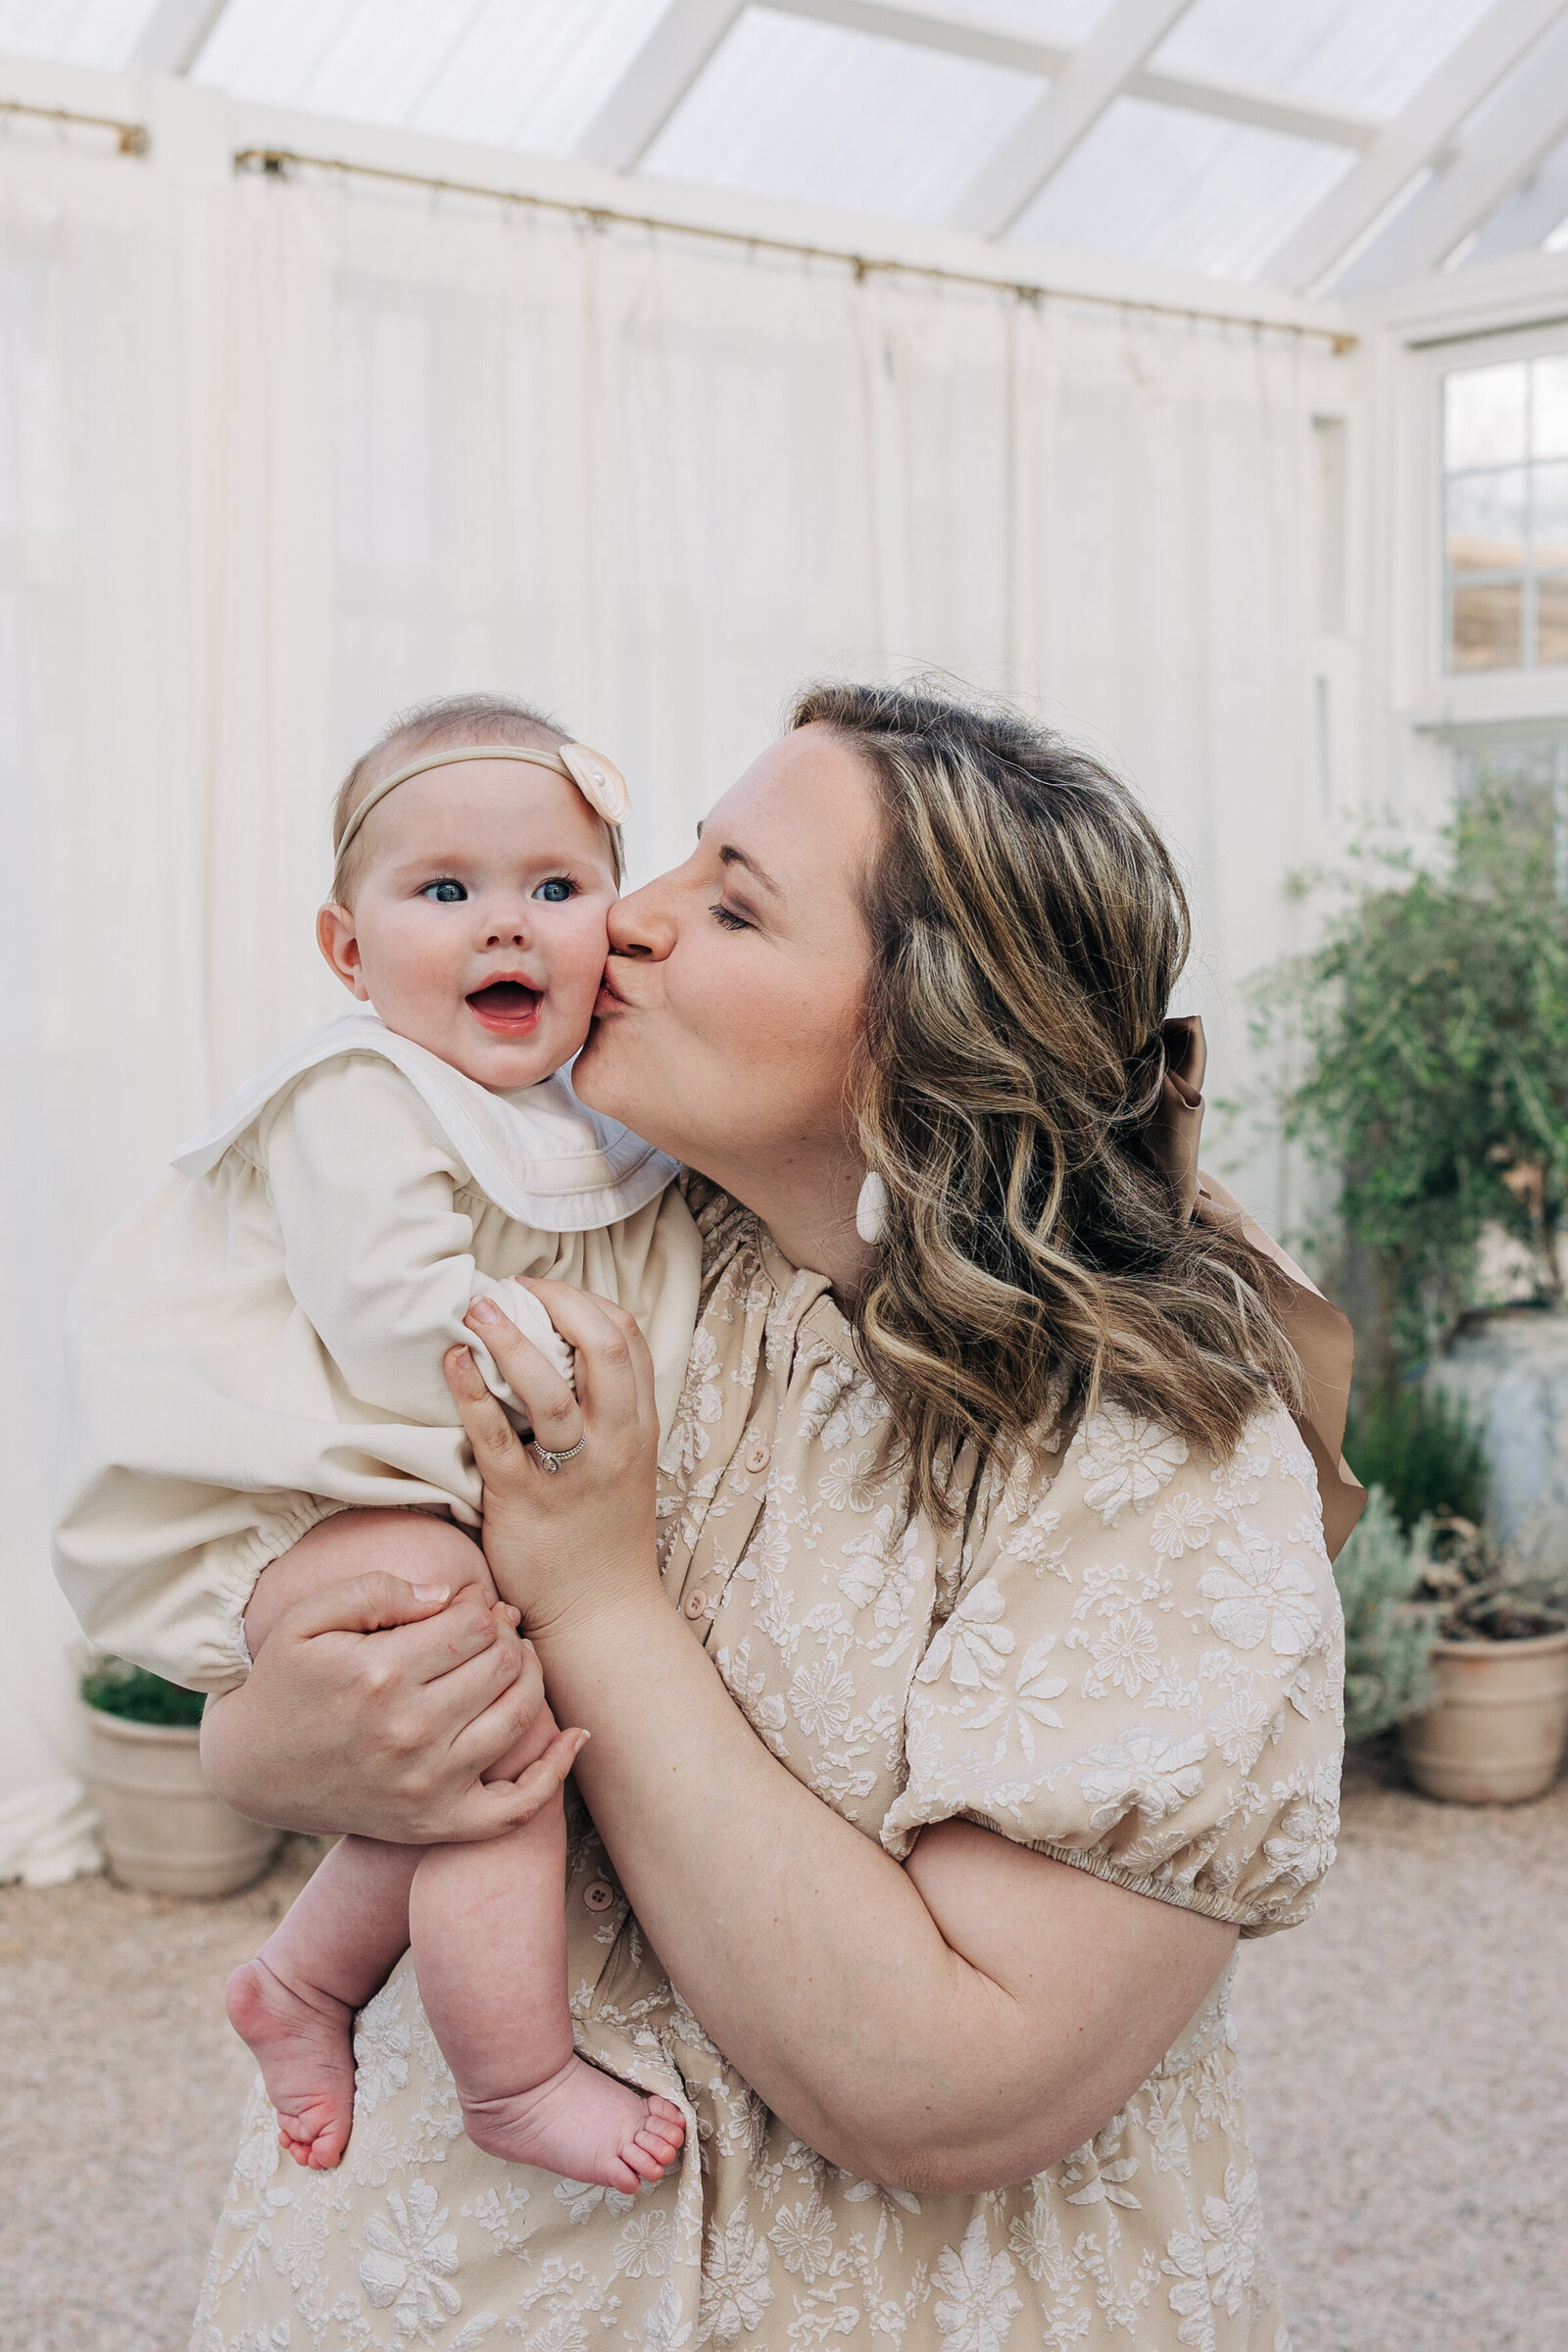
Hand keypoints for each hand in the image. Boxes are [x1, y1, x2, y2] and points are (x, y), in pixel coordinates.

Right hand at [200, 1571, 566, 1842]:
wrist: (255, 1770)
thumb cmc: (287, 1683)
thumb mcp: (309, 1619)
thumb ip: (377, 1590)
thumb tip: (450, 1596)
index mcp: (379, 1675)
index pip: (474, 1625)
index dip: (482, 1605)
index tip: (469, 1604)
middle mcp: (409, 1733)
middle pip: (502, 1665)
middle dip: (505, 1636)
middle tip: (490, 1630)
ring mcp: (426, 1784)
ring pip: (520, 1716)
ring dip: (530, 1678)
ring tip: (510, 1662)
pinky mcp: (435, 1824)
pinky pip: (516, 1807)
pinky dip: (555, 1772)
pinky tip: (574, 1736)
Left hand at [445, 1281, 661, 1635]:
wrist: (601, 1614)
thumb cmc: (603, 1535)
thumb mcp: (626, 1463)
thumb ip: (608, 1412)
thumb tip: (562, 1353)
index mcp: (639, 1426)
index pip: (629, 1338)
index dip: (586, 1300)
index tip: (545, 1290)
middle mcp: (614, 1442)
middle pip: (603, 1346)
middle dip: (557, 1301)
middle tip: (510, 1288)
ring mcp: (572, 1472)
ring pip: (550, 1389)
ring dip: (509, 1339)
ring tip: (476, 1312)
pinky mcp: (524, 1501)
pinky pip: (495, 1437)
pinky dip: (472, 1393)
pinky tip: (453, 1364)